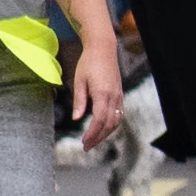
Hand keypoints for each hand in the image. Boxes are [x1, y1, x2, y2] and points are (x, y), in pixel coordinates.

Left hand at [63, 27, 125, 151]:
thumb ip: (79, 101)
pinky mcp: (119, 95)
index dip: (92, 133)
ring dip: (105, 133)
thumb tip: (76, 118)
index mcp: (102, 93)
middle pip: (109, 124)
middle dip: (98, 137)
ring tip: (93, 141)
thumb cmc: (88, 63)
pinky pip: (118, 114)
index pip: (99, 119)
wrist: (103, 49)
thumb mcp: (79, 81)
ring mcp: (118, 96)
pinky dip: (111, 125)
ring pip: (116, 121)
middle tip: (86, 147)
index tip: (83, 142)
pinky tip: (102, 129)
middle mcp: (113, 96)